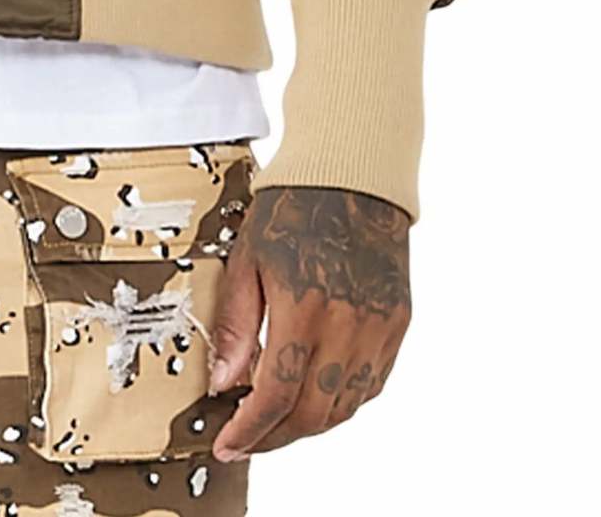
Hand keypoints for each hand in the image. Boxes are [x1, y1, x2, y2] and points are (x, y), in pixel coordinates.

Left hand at [206, 184, 411, 461]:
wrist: (351, 175)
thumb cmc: (293, 209)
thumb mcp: (247, 259)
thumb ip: (236, 326)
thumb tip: (225, 383)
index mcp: (304, 306)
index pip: (277, 395)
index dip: (250, 430)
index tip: (228, 445)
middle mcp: (347, 324)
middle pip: (313, 413)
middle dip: (276, 437)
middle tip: (248, 439)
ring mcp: (378, 328)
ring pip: (345, 407)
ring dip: (310, 424)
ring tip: (277, 421)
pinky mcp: (397, 324)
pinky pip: (371, 385)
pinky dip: (341, 401)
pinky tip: (316, 394)